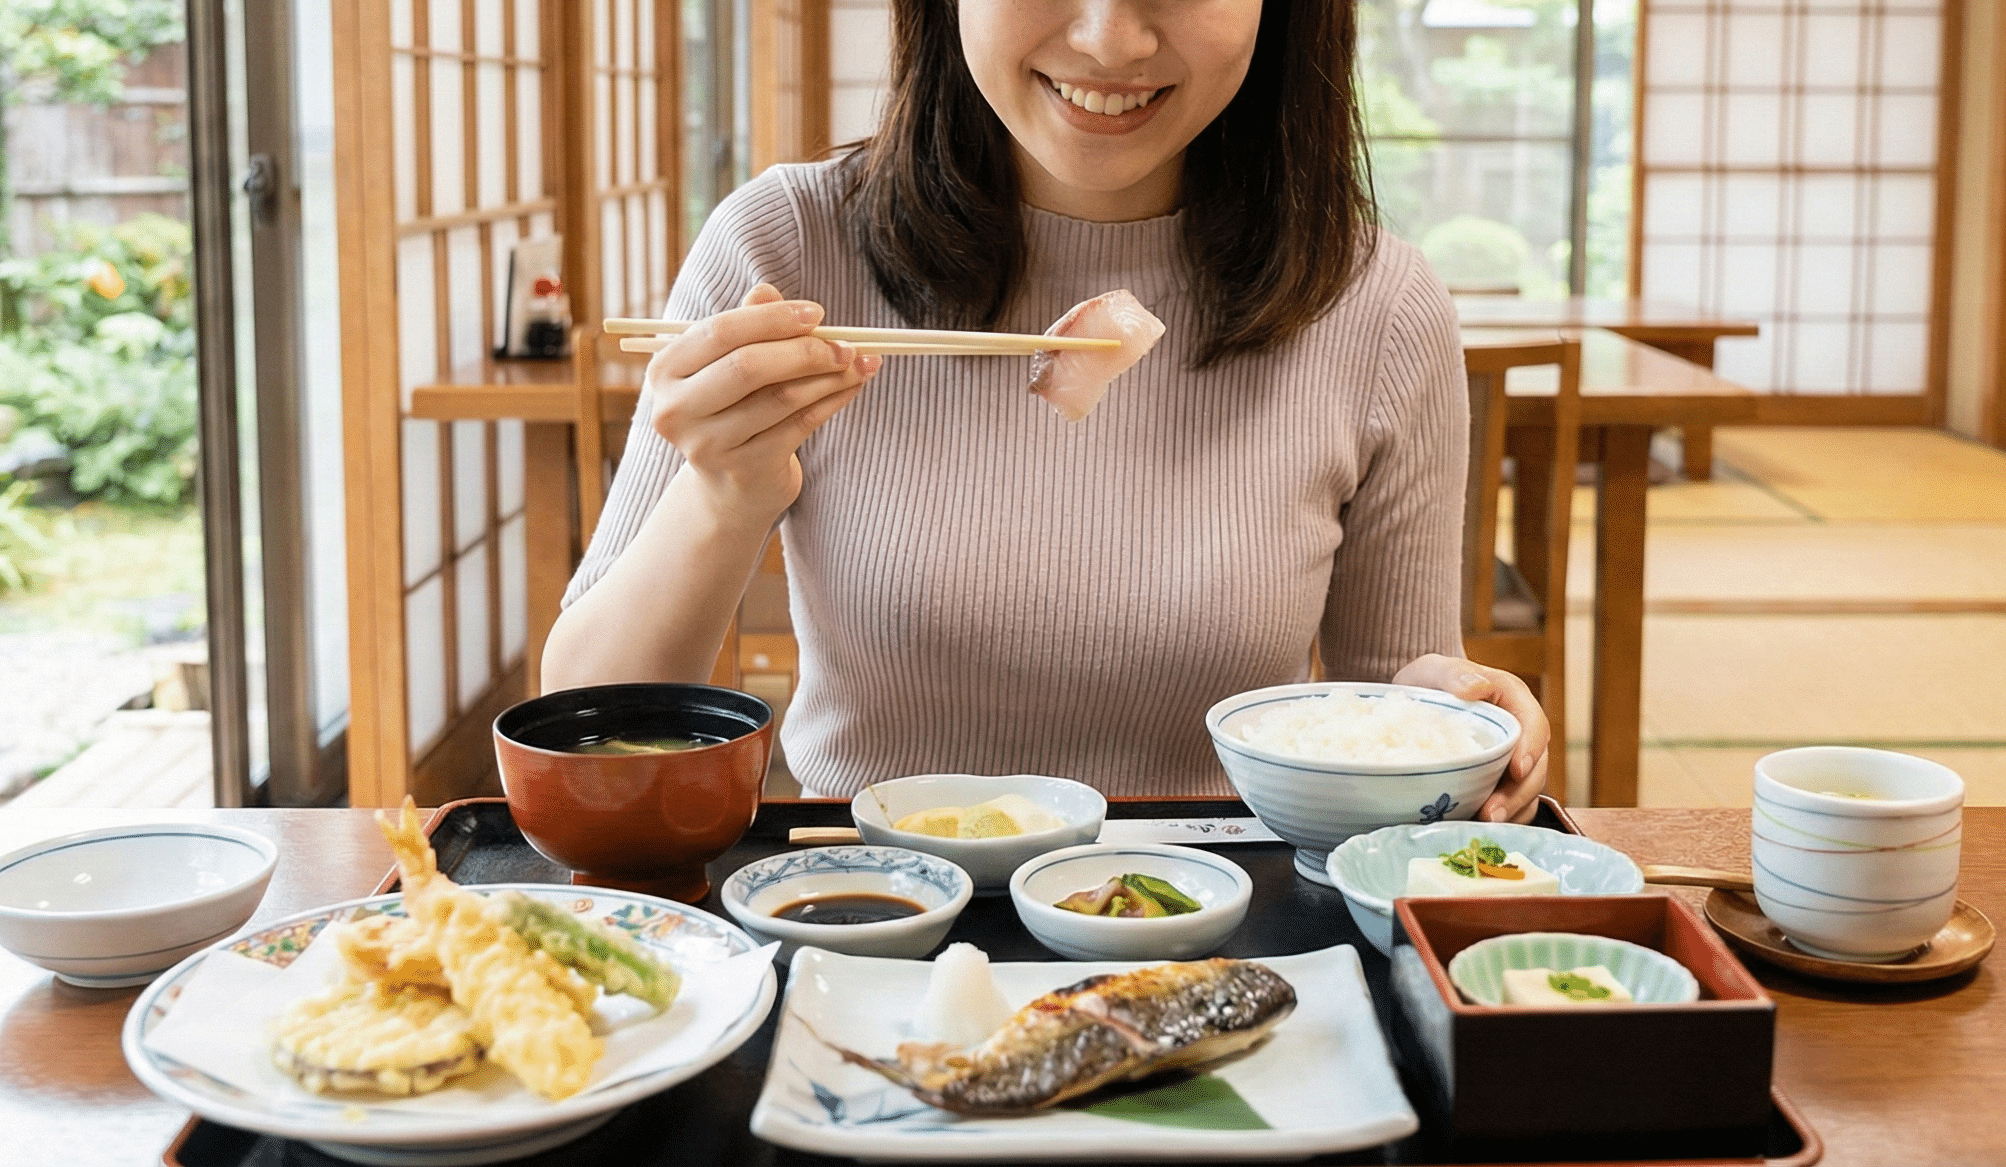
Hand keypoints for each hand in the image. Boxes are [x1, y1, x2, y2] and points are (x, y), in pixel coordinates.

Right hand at [647, 283, 880, 525]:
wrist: (733, 483)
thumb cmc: (734, 405)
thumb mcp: (731, 362)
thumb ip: (746, 324)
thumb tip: (767, 291)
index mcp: (665, 370)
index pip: (720, 331)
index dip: (773, 319)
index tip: (817, 313)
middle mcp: (676, 409)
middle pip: (748, 366)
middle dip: (805, 350)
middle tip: (846, 344)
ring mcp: (708, 445)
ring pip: (781, 397)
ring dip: (829, 376)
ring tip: (860, 363)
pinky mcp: (745, 469)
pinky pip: (800, 425)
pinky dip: (833, 401)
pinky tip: (852, 386)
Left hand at [1391, 653, 1549, 822]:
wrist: (1410, 706)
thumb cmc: (1427, 683)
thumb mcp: (1434, 670)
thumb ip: (1455, 674)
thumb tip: (1477, 687)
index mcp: (1512, 700)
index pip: (1534, 725)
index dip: (1530, 748)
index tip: (1517, 769)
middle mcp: (1519, 733)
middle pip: (1535, 766)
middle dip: (1517, 792)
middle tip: (1492, 813)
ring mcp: (1511, 762)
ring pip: (1527, 791)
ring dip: (1511, 811)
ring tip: (1485, 826)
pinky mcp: (1498, 784)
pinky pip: (1512, 807)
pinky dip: (1502, 820)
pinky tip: (1479, 830)